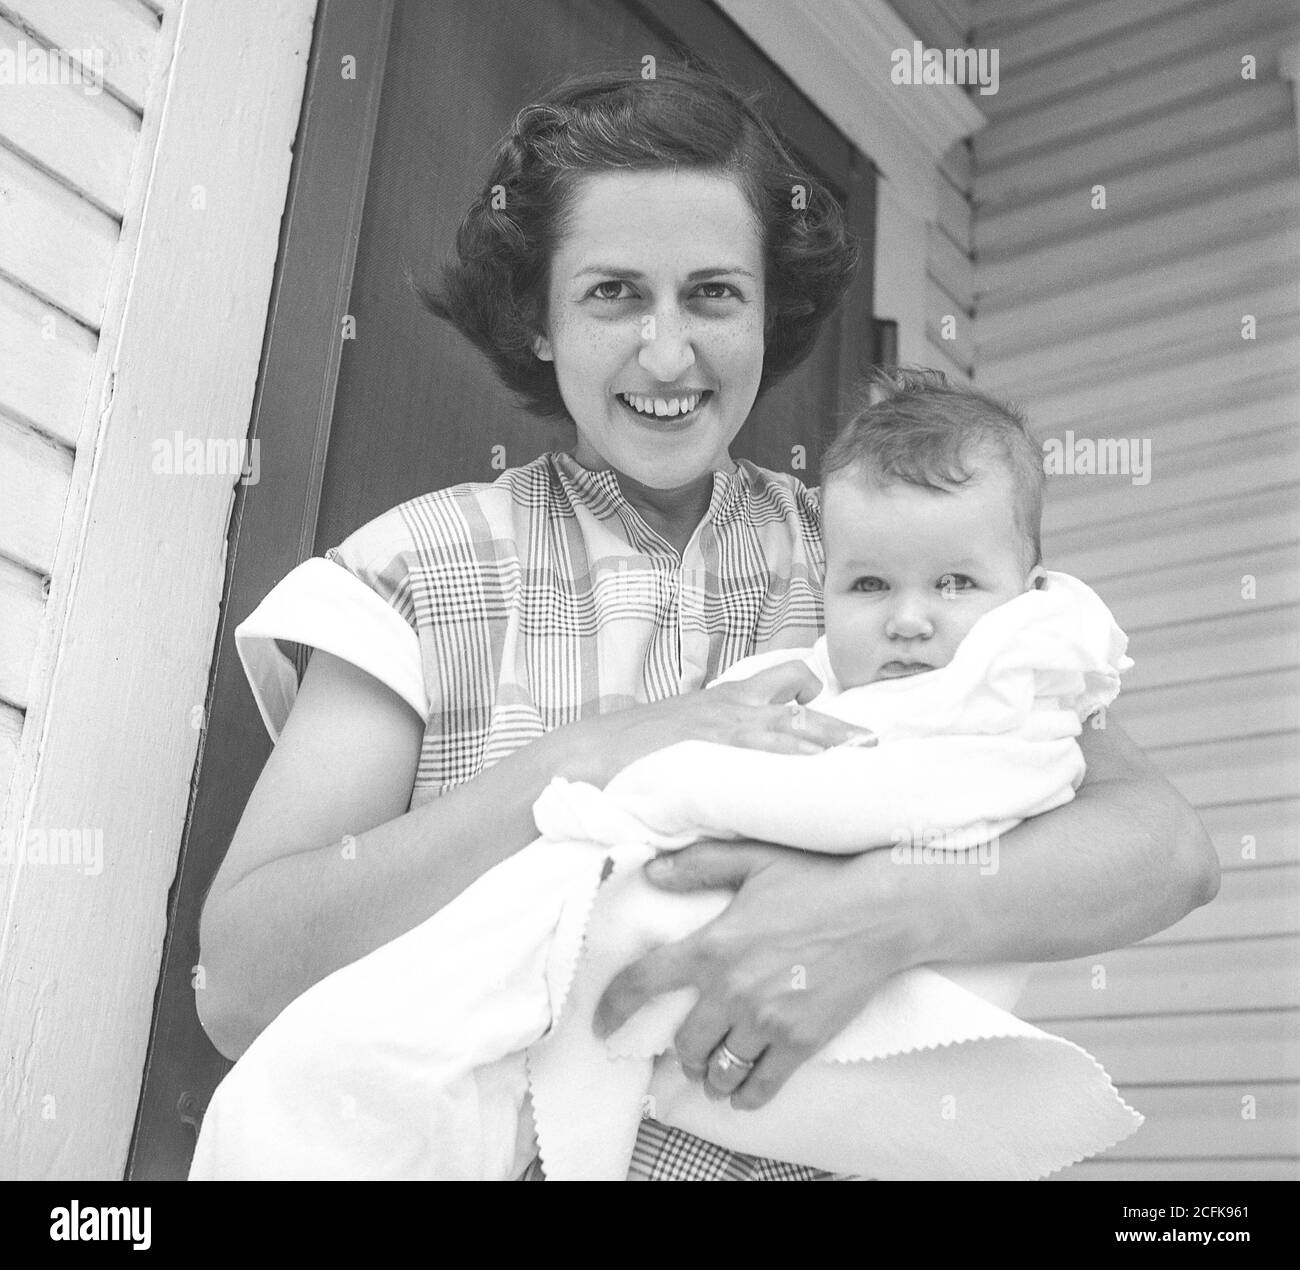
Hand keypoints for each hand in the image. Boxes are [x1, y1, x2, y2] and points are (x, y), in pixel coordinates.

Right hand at [551, 661, 874, 786]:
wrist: (586, 756)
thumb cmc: (627, 752)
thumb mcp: (677, 734)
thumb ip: (709, 739)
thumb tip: (728, 760)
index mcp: (723, 700)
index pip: (783, 680)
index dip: (810, 695)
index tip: (831, 714)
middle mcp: (731, 709)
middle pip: (802, 707)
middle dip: (839, 726)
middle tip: (874, 745)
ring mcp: (724, 730)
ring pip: (794, 730)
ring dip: (832, 745)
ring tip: (868, 759)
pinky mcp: (715, 754)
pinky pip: (766, 755)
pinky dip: (797, 764)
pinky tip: (822, 776)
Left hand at [592, 840, 933, 1109]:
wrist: (880, 911)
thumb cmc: (817, 879)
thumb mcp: (753, 858)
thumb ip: (699, 865)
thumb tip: (652, 871)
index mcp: (713, 945)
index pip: (644, 983)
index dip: (613, 1008)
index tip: (601, 1025)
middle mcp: (732, 990)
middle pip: (685, 1042)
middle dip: (683, 1047)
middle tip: (690, 1044)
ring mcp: (767, 1021)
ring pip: (718, 1070)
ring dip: (710, 1073)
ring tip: (714, 1068)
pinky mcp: (800, 1042)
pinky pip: (759, 1086)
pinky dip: (745, 1095)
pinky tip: (742, 1090)